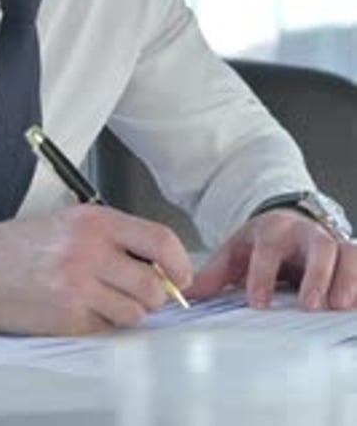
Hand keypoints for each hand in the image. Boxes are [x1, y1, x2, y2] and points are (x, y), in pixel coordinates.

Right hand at [0, 205, 191, 334]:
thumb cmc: (22, 244)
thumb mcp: (72, 222)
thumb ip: (115, 236)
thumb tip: (159, 263)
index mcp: (96, 220)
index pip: (160, 239)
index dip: (179, 263)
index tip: (180, 276)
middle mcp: (90, 250)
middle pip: (154, 285)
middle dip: (153, 296)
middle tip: (137, 292)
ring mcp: (79, 286)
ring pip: (135, 311)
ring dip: (127, 312)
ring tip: (102, 299)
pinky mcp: (67, 316)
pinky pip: (107, 328)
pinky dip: (102, 324)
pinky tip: (81, 309)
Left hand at [190, 209, 356, 310]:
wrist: (290, 222)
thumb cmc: (264, 242)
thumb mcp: (237, 251)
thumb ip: (215, 275)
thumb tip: (187, 294)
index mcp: (274, 231)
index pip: (268, 249)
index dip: (262, 275)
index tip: (258, 303)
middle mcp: (307, 234)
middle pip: (317, 246)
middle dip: (315, 274)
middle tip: (309, 305)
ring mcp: (332, 243)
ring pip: (347, 253)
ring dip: (347, 278)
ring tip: (340, 306)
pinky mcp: (350, 255)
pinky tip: (356, 304)